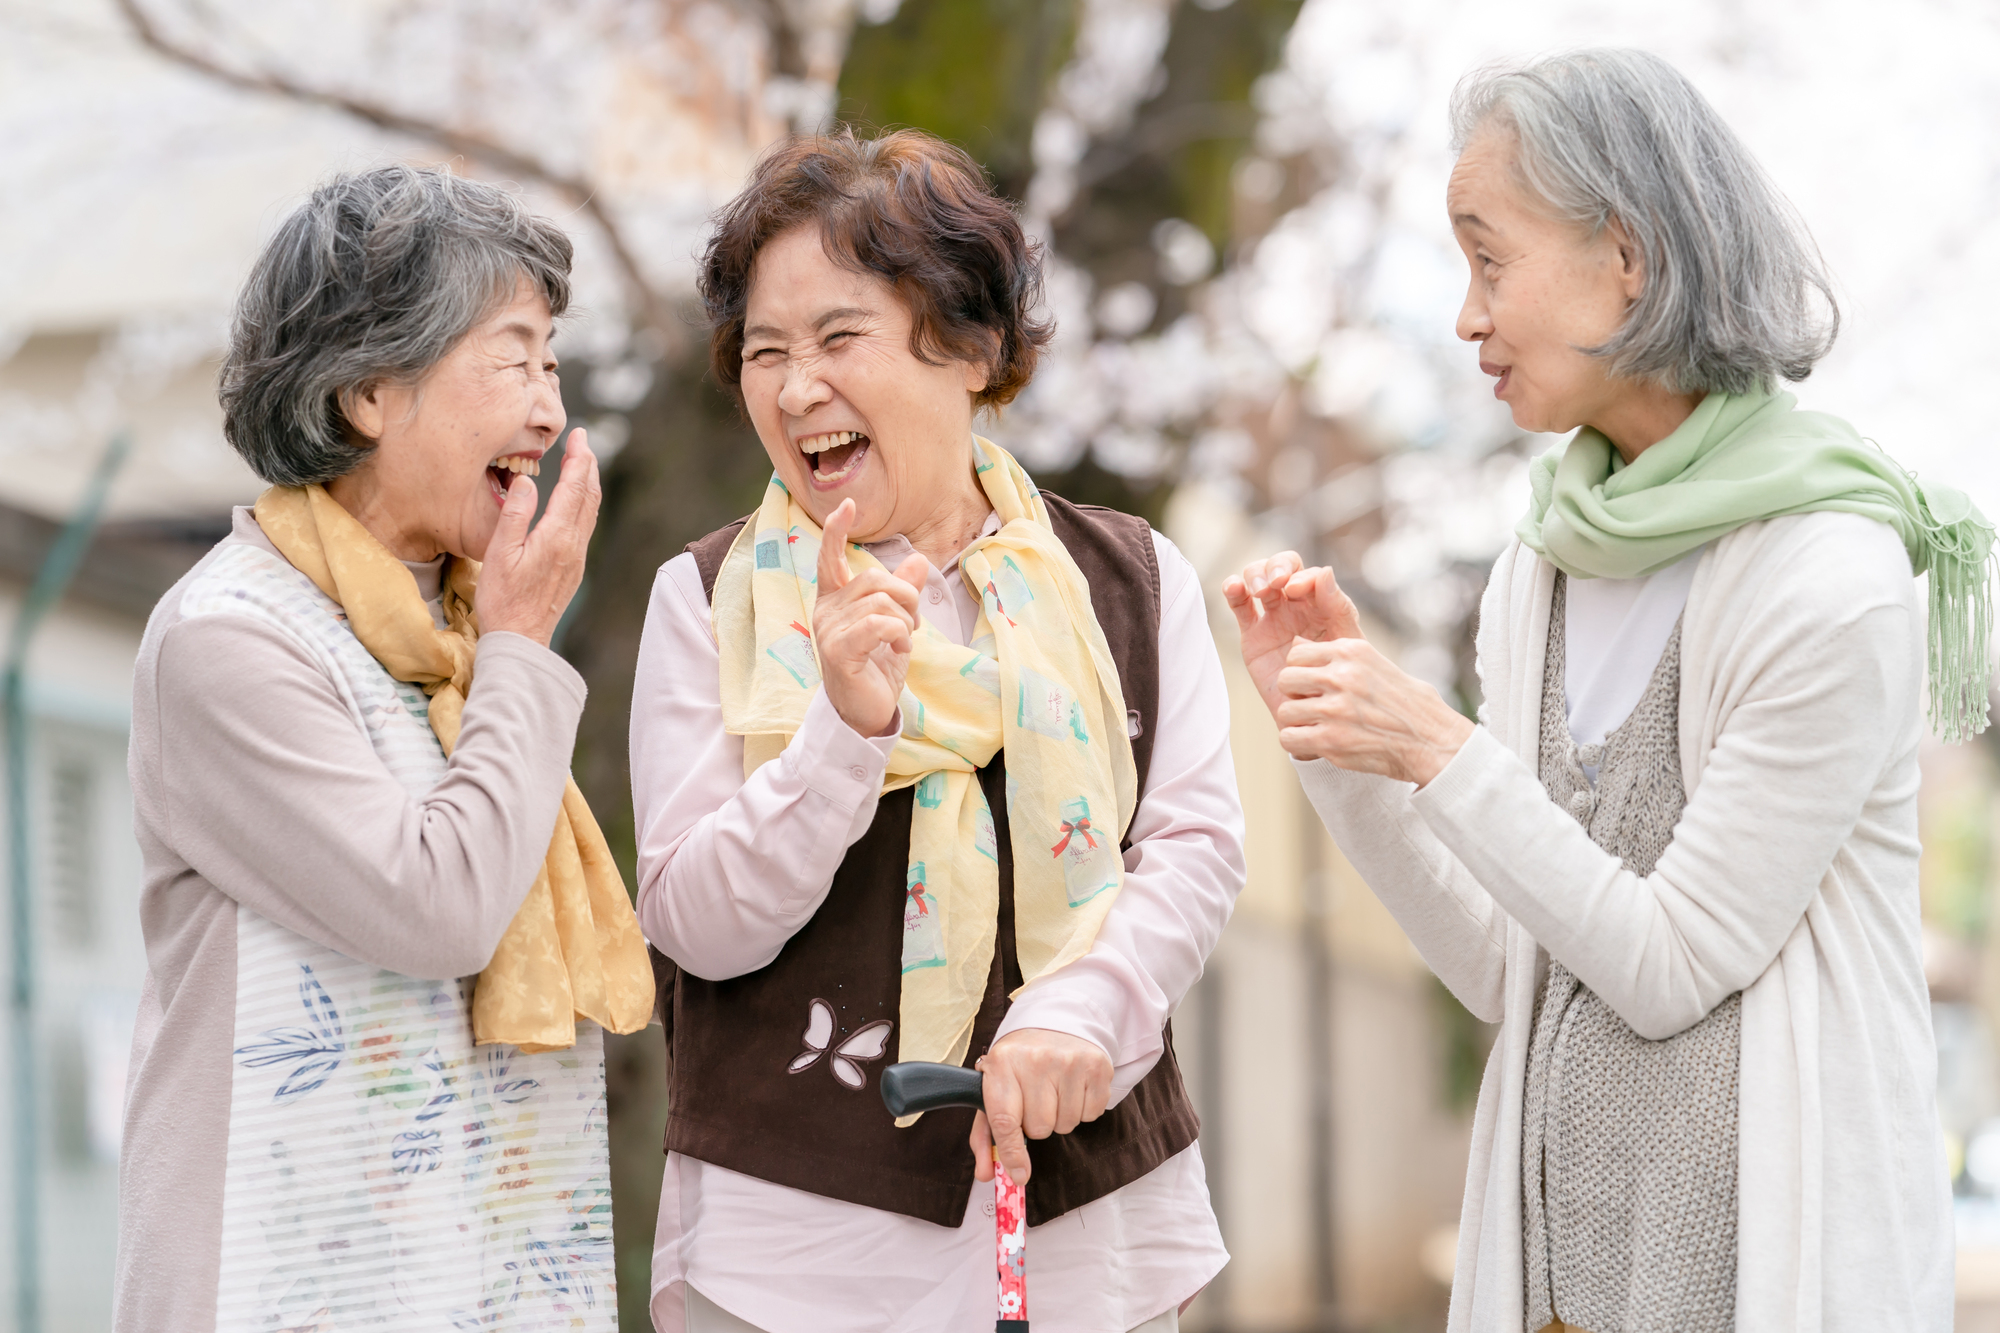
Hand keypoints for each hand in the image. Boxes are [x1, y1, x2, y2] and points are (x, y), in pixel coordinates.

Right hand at [475, 428, 600, 645]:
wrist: (521, 640)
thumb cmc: (503, 600)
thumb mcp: (498, 554)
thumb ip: (515, 514)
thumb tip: (528, 481)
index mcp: (556, 536)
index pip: (573, 487)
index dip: (578, 458)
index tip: (578, 434)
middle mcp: (573, 545)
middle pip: (588, 495)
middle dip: (587, 465)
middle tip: (582, 441)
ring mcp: (576, 557)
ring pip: (591, 511)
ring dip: (589, 483)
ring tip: (584, 463)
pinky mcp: (574, 568)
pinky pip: (586, 526)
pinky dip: (585, 504)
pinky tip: (577, 502)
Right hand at [812, 499, 927, 736]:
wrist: (865, 712)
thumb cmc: (876, 667)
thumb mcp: (895, 624)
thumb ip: (902, 593)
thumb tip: (918, 561)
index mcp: (834, 601)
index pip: (830, 558)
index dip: (837, 531)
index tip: (847, 504)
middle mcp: (825, 611)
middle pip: (874, 579)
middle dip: (905, 597)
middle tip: (912, 623)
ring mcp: (828, 631)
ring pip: (881, 602)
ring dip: (905, 620)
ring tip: (903, 639)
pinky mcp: (839, 651)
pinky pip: (879, 624)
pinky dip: (898, 633)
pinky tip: (899, 647)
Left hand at [969, 1029, 1112, 1184]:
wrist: (1053, 1024)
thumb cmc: (1019, 1065)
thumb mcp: (994, 1090)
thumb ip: (985, 1136)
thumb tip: (986, 1174)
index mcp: (1002, 1064)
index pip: (1005, 1122)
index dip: (1012, 1154)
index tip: (1018, 1174)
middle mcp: (1036, 1060)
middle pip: (1039, 1129)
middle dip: (1036, 1124)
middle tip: (1034, 1100)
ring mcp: (1070, 1061)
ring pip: (1066, 1125)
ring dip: (1060, 1117)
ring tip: (1054, 1090)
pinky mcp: (1098, 1066)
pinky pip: (1091, 1115)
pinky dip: (1082, 1109)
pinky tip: (1073, 1087)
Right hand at [1222, 552, 1362, 717]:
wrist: (1318, 716)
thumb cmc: (1341, 681)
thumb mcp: (1347, 643)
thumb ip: (1338, 608)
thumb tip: (1324, 571)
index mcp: (1324, 604)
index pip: (1310, 575)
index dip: (1302, 575)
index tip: (1296, 589)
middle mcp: (1297, 605)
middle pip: (1282, 567)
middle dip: (1277, 566)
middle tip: (1276, 583)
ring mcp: (1273, 617)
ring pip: (1258, 578)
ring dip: (1256, 575)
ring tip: (1259, 590)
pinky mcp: (1252, 633)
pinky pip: (1240, 606)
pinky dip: (1233, 590)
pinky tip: (1234, 588)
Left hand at [1273, 638, 1474, 785]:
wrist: (1431, 740)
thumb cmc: (1406, 704)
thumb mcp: (1374, 665)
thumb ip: (1337, 658)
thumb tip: (1296, 643)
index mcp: (1351, 652)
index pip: (1297, 654)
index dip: (1302, 671)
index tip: (1316, 685)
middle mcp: (1341, 676)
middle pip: (1286, 680)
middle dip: (1295, 695)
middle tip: (1313, 707)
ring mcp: (1335, 709)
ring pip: (1285, 711)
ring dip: (1297, 722)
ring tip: (1318, 727)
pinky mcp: (1331, 740)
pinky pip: (1289, 738)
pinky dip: (1299, 743)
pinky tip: (1316, 743)